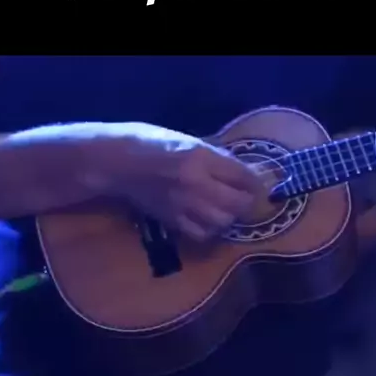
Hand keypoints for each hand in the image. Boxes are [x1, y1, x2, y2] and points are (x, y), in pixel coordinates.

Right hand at [96, 123, 261, 241]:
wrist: (118, 163)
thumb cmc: (153, 143)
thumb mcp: (190, 141)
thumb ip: (217, 158)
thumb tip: (245, 171)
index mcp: (200, 158)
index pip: (242, 175)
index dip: (255, 182)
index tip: (256, 183)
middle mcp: (195, 184)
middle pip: (237, 203)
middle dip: (246, 202)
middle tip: (245, 198)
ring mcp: (183, 205)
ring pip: (222, 222)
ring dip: (230, 217)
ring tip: (226, 210)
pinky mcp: (172, 220)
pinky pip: (201, 234)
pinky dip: (210, 230)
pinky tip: (208, 221)